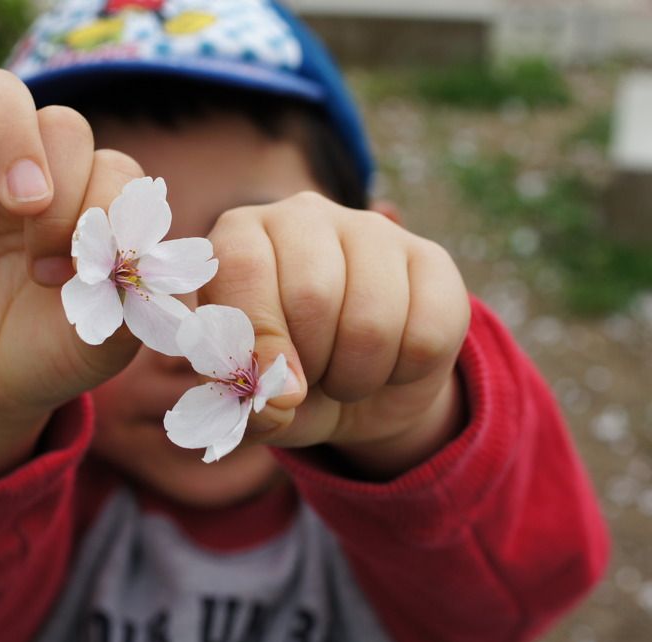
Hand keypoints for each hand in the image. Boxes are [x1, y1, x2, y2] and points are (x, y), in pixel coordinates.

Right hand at [0, 70, 144, 480]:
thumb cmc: (46, 353)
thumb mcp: (99, 342)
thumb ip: (137, 302)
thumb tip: (165, 267)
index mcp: (92, 202)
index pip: (114, 168)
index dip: (107, 217)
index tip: (84, 279)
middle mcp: (38, 173)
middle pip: (62, 125)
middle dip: (65, 192)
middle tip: (45, 266)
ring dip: (13, 138)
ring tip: (19, 203)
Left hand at [201, 192, 470, 478]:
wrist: (354, 393)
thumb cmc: (281, 382)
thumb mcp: (246, 397)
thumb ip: (237, 397)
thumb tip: (276, 396)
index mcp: (241, 236)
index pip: (243, 266)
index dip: (258, 335)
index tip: (269, 388)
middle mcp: (303, 217)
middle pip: (311, 295)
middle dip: (309, 362)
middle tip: (306, 376)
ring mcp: (371, 230)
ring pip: (371, 321)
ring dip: (354, 375)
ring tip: (340, 374)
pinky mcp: (431, 259)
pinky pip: (425, 335)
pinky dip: (403, 372)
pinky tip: (388, 362)